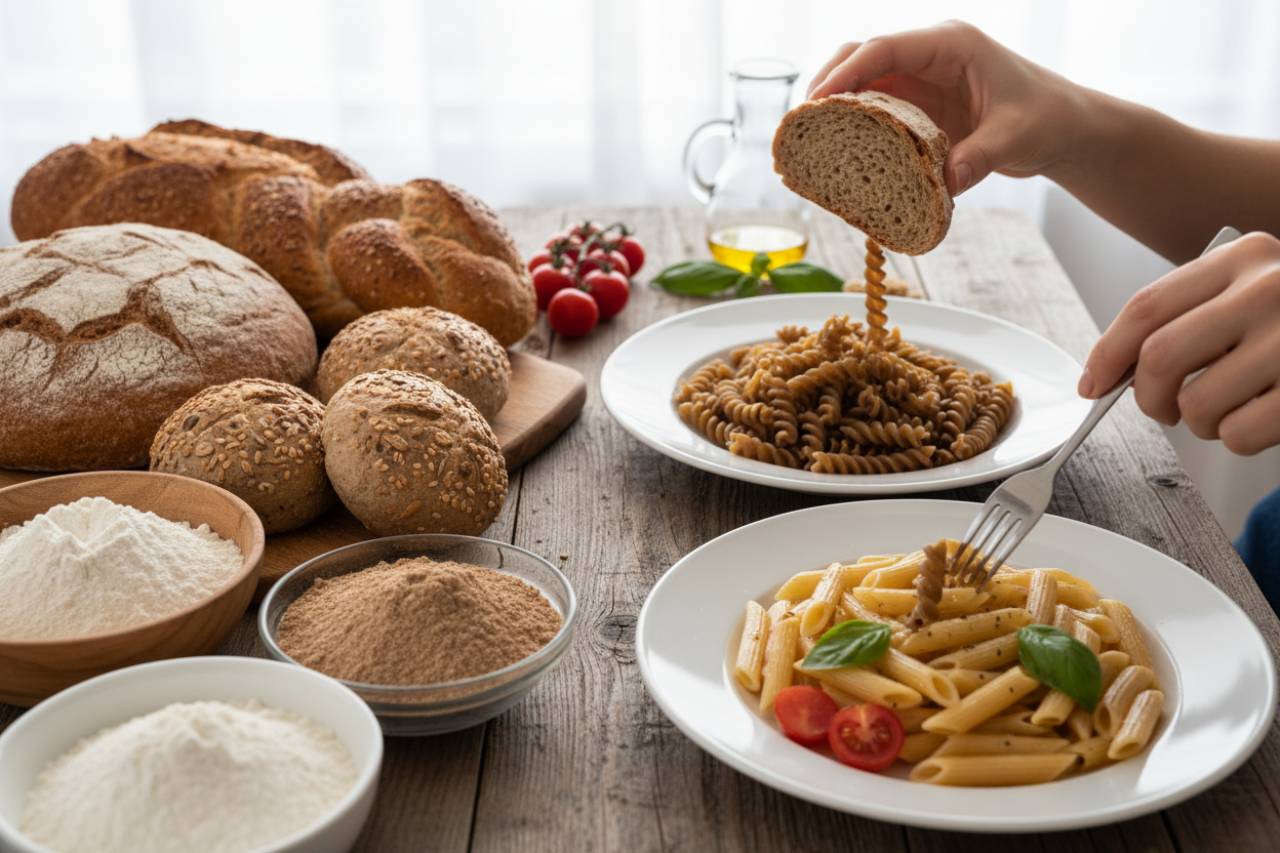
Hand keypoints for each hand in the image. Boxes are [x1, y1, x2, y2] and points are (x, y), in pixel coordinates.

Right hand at [807, 21, 1089, 194]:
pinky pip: (876, 109)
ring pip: (862, 81)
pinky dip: (854, 125)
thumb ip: (978, 157)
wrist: (1063, 127)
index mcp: (951, 45)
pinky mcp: (918, 105)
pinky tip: (837, 150)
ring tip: (810, 137)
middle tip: (804, 122)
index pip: (884, 48)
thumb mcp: (1014, 138)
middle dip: (828, 83)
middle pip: (861, 56)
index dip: (846, 72)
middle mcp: (929, 55)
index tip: (819, 101)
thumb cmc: (1046, 118)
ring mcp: (920, 79)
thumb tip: (943, 182)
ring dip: (836, 105)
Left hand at [1080, 232, 1279, 455]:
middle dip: (1148, 397)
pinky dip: (1237, 438)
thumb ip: (1184, 316)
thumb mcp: (1246, 290)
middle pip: (1161, 358)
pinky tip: (1261, 417)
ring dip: (1200, 422)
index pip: (1146, 308)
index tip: (1092, 386)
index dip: (1107, 355)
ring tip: (1228, 407)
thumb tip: (1103, 376)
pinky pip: (1240, 433)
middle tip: (1164, 406)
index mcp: (1243, 257)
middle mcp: (1270, 288)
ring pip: (1198, 405)